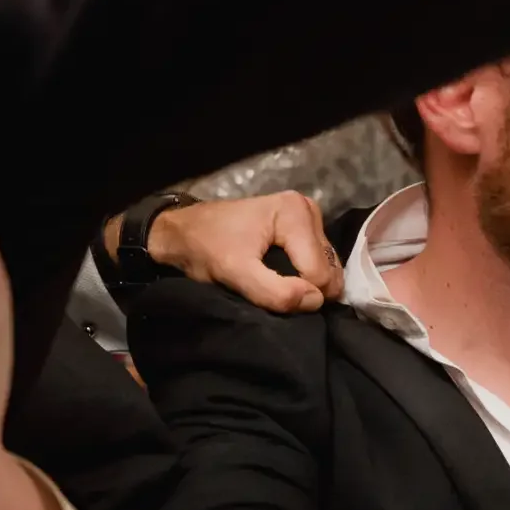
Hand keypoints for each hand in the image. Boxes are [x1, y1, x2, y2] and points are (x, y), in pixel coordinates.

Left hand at [144, 193, 343, 311]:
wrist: (182, 232)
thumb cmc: (204, 248)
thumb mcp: (233, 272)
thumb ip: (274, 290)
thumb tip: (314, 300)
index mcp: (295, 212)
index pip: (319, 272)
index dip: (298, 293)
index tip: (267, 293)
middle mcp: (309, 209)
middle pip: (326, 268)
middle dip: (305, 288)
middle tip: (271, 291)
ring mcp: (308, 218)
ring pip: (325, 267)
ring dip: (305, 284)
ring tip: (274, 285)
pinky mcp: (303, 229)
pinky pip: (317, 262)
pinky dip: (304, 277)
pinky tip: (283, 280)